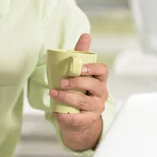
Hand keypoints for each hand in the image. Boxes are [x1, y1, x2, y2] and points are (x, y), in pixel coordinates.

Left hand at [50, 33, 107, 150]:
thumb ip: (80, 55)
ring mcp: (96, 108)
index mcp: (99, 79)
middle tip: (62, 82)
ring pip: (84, 101)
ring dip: (67, 97)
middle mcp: (101, 93)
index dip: (92, 68)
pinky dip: (65, 115)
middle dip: (77, 82)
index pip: (102, 70)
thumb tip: (86, 35)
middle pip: (94, 85)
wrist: (78, 120)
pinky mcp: (88, 121)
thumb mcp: (78, 74)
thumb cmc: (78, 92)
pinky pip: (78, 118)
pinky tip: (56, 111)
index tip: (79, 67)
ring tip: (54, 93)